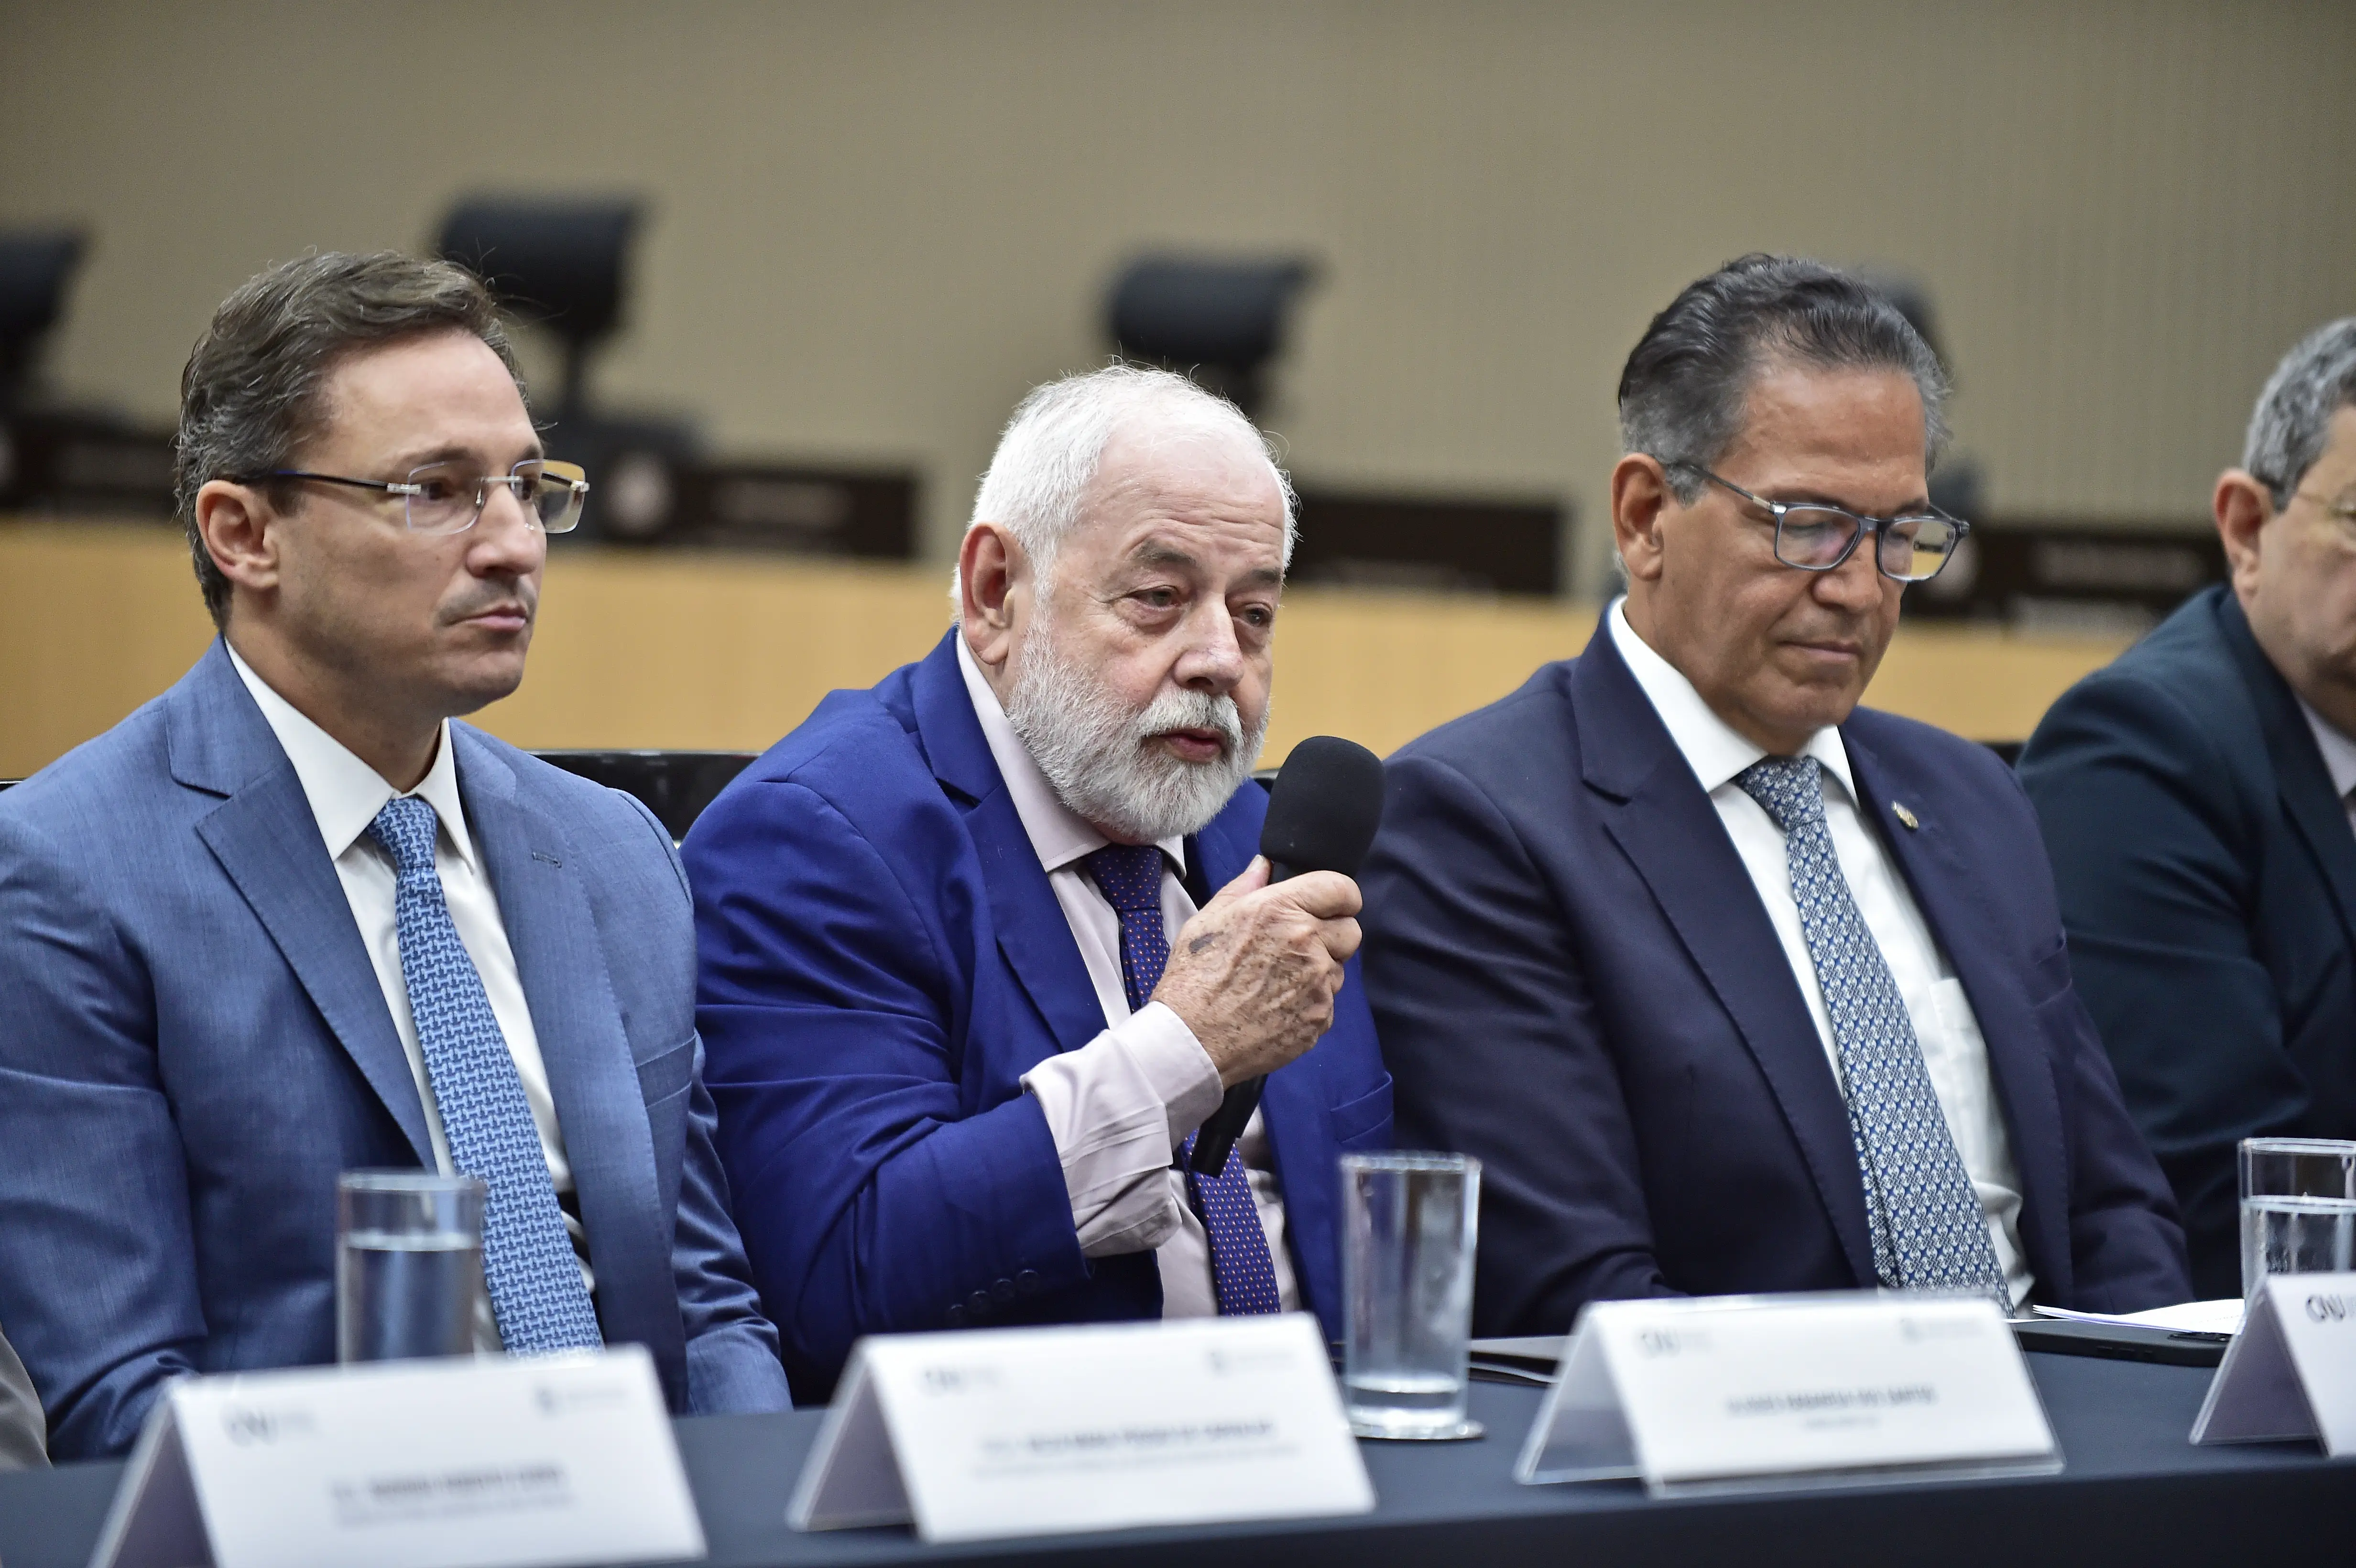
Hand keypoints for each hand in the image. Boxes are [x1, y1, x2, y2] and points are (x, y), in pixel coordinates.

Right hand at [1150, 856, 1361, 1087]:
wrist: (1192, 1041)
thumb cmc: (1194, 981)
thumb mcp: (1209, 920)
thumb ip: (1244, 887)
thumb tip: (1265, 866)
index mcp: (1280, 911)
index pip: (1342, 889)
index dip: (1339, 895)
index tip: (1331, 903)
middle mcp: (1307, 944)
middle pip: (1351, 930)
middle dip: (1332, 933)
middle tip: (1300, 944)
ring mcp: (1317, 984)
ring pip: (1339, 968)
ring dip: (1319, 970)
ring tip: (1277, 980)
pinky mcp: (1320, 1018)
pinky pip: (1328, 1002)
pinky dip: (1310, 1002)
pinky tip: (1276, 1005)